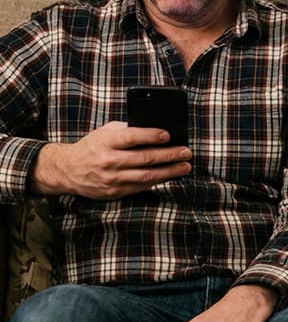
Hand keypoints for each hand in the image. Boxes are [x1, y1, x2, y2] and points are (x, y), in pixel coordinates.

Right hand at [30, 121, 191, 198]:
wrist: (67, 170)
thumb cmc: (92, 147)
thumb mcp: (105, 133)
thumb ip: (128, 130)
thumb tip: (157, 129)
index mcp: (105, 142)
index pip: (131, 137)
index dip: (151, 135)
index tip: (168, 135)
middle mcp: (108, 161)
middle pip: (144, 158)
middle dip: (169, 155)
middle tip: (186, 152)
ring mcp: (111, 179)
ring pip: (146, 175)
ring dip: (170, 171)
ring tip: (185, 166)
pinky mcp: (114, 192)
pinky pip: (141, 186)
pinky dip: (158, 180)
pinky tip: (170, 175)